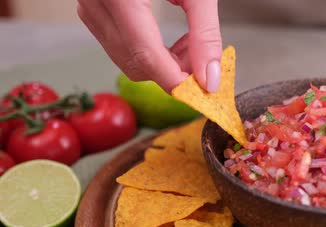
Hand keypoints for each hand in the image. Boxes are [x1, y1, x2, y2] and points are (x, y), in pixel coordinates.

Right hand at [78, 0, 220, 92]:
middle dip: (175, 70)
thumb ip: (205, 33)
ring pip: (128, 61)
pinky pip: (121, 49)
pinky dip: (150, 53)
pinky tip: (170, 38)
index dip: (178, 81)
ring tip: (189, 42)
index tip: (204, 92)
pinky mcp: (92, 12)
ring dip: (164, 63)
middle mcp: (96, 2)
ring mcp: (90, 8)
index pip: (147, 56)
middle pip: (137, 65)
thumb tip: (209, 78)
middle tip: (202, 57)